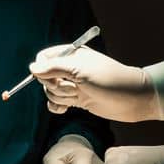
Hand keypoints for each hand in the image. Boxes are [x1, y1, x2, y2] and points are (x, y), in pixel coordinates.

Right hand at [29, 46, 155, 121]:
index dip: (43, 69)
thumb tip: (32, 68)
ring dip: (61, 97)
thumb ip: (53, 68)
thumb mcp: (79, 70)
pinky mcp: (77, 99)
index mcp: (70, 55)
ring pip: (51, 92)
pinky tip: (65, 109)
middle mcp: (70, 68)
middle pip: (45, 77)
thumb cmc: (109, 79)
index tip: (52, 76)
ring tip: (79, 96)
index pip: (43, 58)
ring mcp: (73, 84)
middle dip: (55, 85)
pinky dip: (57, 107)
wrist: (132, 99)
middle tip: (73, 87)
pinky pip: (56, 103)